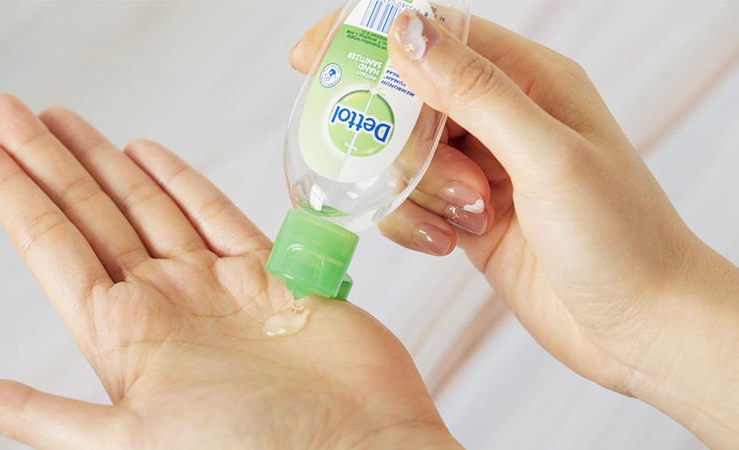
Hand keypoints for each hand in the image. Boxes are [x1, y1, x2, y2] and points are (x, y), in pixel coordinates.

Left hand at [0, 95, 458, 449]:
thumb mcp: (139, 442)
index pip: (54, 249)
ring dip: (106, 165)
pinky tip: (149, 153)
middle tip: (11, 113)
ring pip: (148, 207)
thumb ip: (60, 421)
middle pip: (93, 217)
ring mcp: (216, 284)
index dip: (16, 197)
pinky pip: (215, 213)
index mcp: (127, 338)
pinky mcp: (270, 270)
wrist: (360, 441)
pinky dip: (182, 181)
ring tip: (65, 124)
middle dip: (51, 164)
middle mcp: (165, 303)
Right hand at [292, 11, 738, 447]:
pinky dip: (415, 220)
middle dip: (393, 136)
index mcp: (528, 81)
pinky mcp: (467, 214)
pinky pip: (411, 201)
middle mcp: (502, 118)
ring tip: (465, 217)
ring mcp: (482, 168)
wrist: (641, 326)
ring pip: (403, 154)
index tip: (312, 58)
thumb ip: (474, 92)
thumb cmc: (620, 238)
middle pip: (408, 97)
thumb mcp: (547, 157)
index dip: (370, 35)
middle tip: (405, 171)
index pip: (434, 32)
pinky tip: (452, 243)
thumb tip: (406, 30)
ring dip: (414, 188)